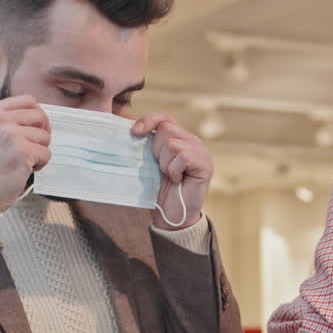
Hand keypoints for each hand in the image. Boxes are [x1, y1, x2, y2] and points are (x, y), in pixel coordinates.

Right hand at [0, 95, 50, 212]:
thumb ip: (8, 120)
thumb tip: (39, 113)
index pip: (29, 100)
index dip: (38, 116)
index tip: (34, 130)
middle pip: (40, 116)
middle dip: (42, 133)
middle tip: (33, 148)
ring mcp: (10, 134)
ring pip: (45, 137)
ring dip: (39, 152)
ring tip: (22, 162)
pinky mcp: (22, 151)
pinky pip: (46, 154)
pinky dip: (40, 165)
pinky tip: (24, 170)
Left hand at [132, 112, 211, 230]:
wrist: (171, 215)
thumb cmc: (159, 189)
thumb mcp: (149, 162)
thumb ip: (144, 143)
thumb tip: (126, 124)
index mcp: (179, 138)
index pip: (164, 117)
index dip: (149, 120)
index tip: (135, 132)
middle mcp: (192, 141)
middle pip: (166, 129)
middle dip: (156, 151)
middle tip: (162, 169)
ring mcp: (201, 152)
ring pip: (172, 144)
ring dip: (165, 164)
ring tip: (171, 176)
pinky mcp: (205, 164)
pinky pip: (182, 157)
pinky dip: (175, 171)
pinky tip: (179, 180)